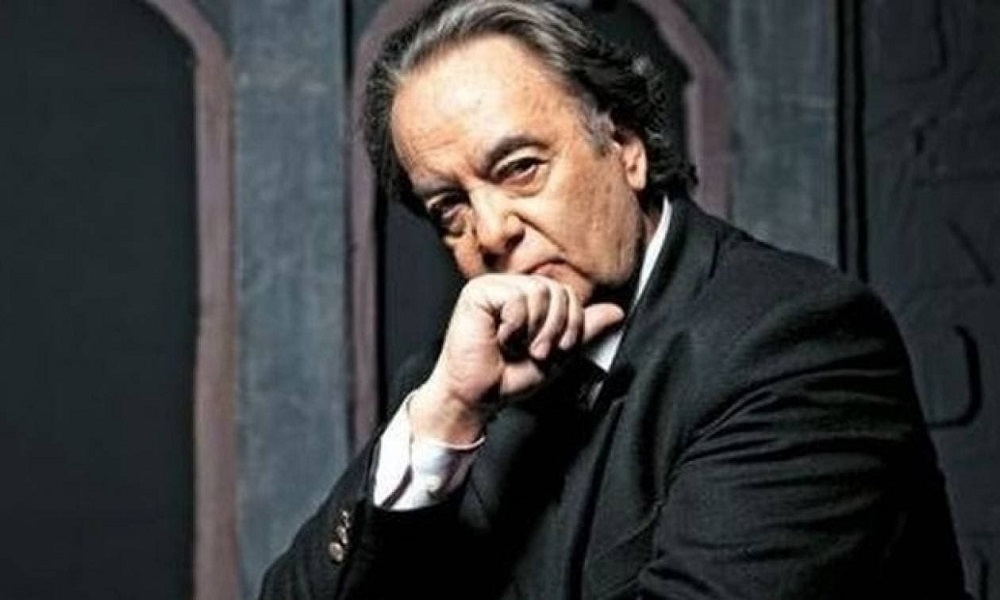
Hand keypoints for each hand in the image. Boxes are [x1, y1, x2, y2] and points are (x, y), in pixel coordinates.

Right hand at [409, 274, 624, 443]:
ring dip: (534, 329)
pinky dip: (514, 326)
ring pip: (539, 292)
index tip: (555, 350)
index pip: (567, 294)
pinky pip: (515, 298)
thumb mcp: (557, 354)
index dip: (571, 324)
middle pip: (557, 290)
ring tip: (517, 346)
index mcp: (530, 299)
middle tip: (536, 351)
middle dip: (555, 328)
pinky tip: (499, 338)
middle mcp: (512, 287)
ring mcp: (494, 287)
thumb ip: (583, 331)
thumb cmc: (509, 376)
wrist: (478, 396)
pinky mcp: (478, 293)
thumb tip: (616, 312)